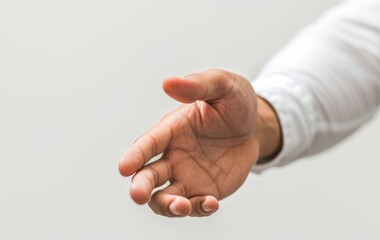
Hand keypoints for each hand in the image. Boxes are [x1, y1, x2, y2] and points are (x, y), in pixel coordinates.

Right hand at [119, 69, 280, 216]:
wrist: (255, 127)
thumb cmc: (235, 102)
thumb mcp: (223, 86)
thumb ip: (198, 85)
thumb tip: (169, 83)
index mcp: (171, 129)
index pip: (147, 144)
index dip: (134, 155)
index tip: (124, 168)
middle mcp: (172, 155)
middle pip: (146, 176)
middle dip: (140, 187)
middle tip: (139, 196)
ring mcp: (186, 176)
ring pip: (164, 198)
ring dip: (167, 206)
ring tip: (184, 206)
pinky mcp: (203, 191)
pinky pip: (194, 207)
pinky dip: (198, 209)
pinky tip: (212, 203)